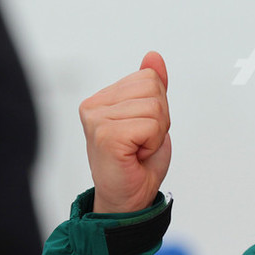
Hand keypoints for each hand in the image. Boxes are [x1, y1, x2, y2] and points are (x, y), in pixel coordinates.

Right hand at [80, 51, 171, 212]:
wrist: (130, 197)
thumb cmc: (137, 161)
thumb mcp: (152, 117)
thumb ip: (153, 86)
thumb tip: (153, 57)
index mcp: (102, 98)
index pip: (149, 78)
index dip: (158, 106)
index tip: (143, 130)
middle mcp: (94, 106)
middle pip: (153, 88)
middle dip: (160, 118)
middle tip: (143, 141)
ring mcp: (97, 121)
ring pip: (154, 107)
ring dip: (156, 132)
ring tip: (138, 149)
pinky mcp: (106, 136)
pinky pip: (151, 125)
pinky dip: (152, 142)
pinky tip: (135, 155)